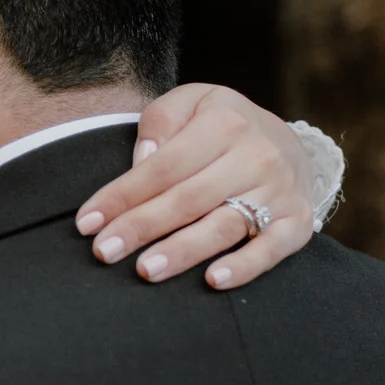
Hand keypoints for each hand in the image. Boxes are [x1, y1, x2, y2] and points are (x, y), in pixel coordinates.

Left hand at [74, 84, 322, 290]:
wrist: (291, 142)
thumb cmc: (224, 126)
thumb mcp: (192, 103)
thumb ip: (161, 122)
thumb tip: (142, 161)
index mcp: (224, 123)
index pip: (163, 166)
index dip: (122, 196)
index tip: (87, 223)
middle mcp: (256, 155)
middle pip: (188, 198)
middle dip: (141, 227)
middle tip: (104, 252)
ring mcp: (279, 190)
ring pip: (224, 225)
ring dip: (183, 251)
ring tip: (146, 270)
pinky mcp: (297, 221)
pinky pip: (271, 249)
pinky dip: (245, 266)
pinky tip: (213, 281)